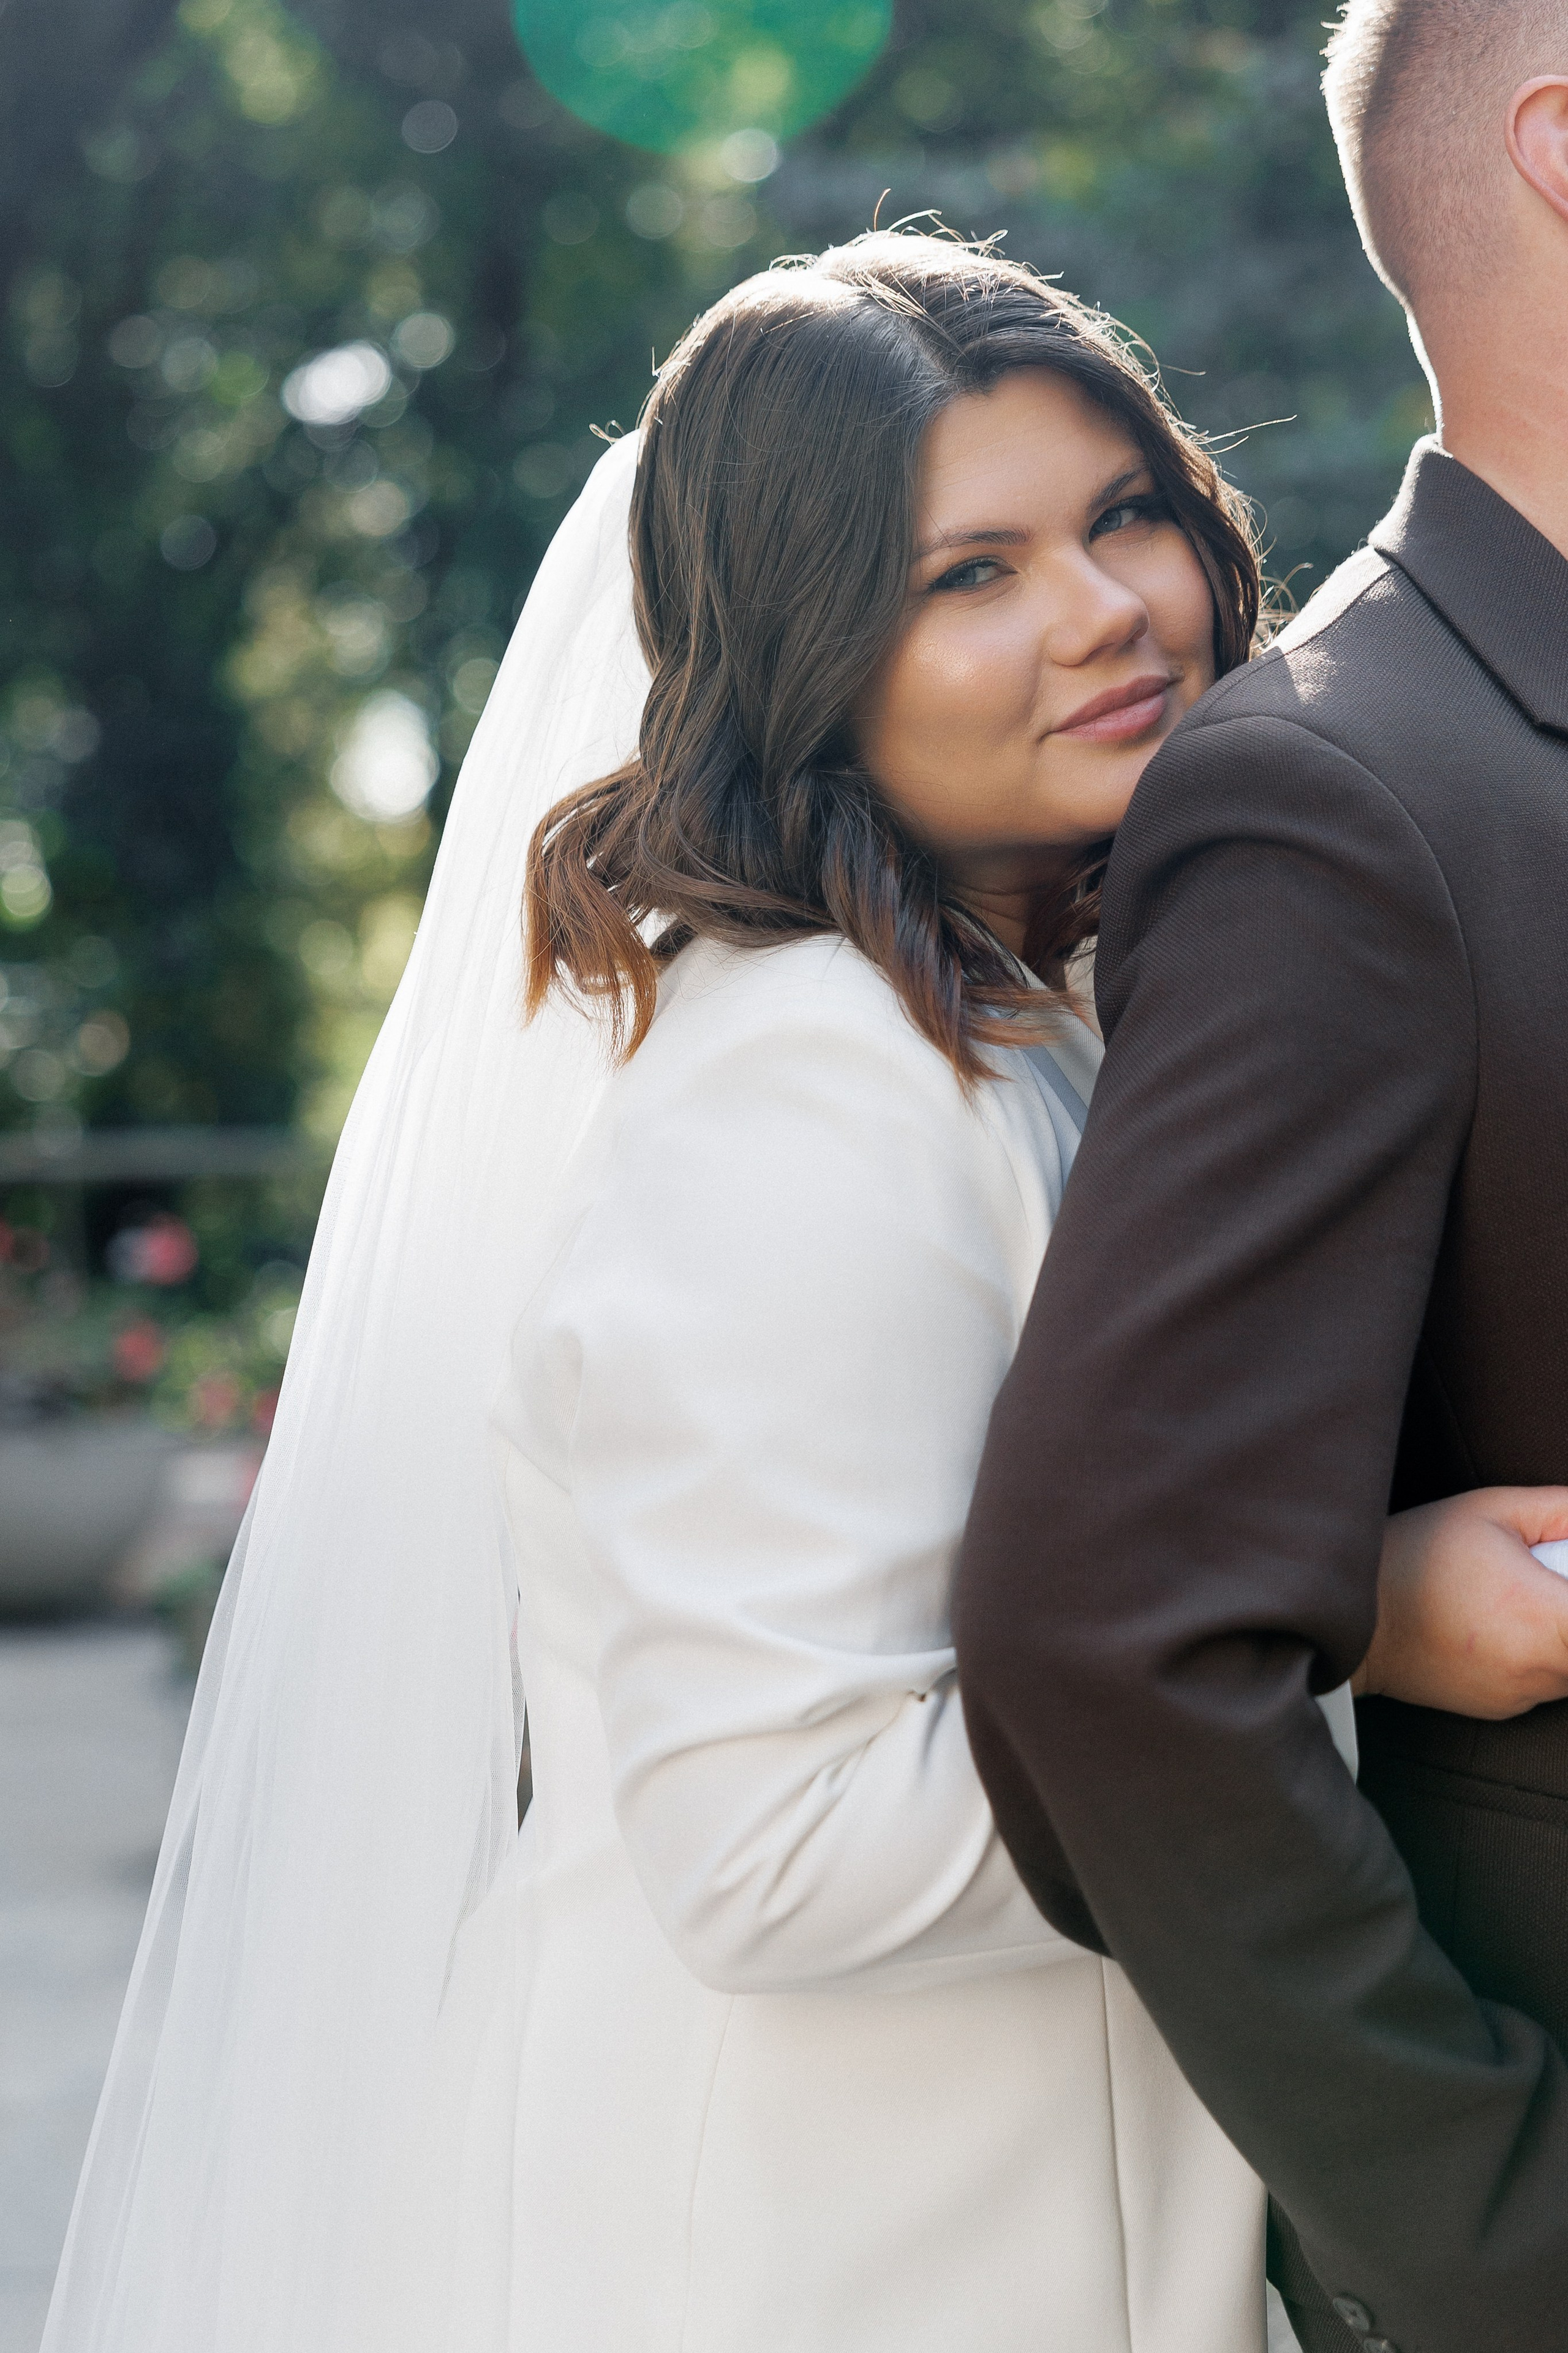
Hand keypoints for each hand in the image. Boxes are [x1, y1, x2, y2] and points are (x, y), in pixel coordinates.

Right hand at [1357, 1488, 1567, 1718]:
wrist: (1351, 1618)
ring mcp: (1521, 1695)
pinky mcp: (1502, 1711)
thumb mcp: (1491, 1510)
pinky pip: (1544, 1681)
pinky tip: (1495, 1625)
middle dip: (1567, 1603)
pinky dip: (1536, 1654)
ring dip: (1559, 1632)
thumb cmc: (1416, 1554)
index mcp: (1543, 1616)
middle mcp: (1539, 1668)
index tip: (1565, 1574)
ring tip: (1514, 1598)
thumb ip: (1562, 1511)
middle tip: (1541, 1578)